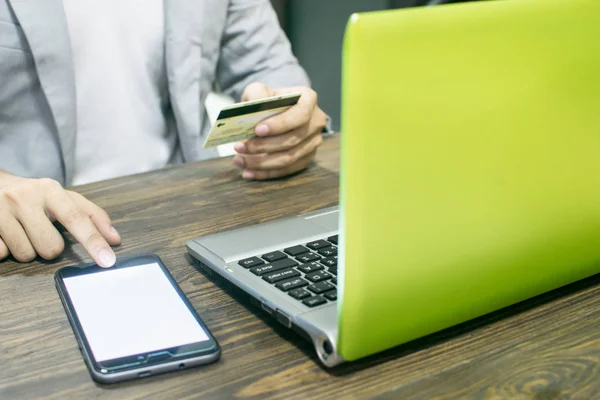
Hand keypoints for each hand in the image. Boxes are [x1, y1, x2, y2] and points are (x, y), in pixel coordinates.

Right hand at [0, 172, 120, 266]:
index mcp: (50, 190)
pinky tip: (4, 234)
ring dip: (27, 250)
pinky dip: (5, 250)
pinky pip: (2, 255)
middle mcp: (24, 198)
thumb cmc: (35, 196)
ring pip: (26, 255)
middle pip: (51, 248)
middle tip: (41, 232)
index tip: (108, 261)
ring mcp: (0, 210)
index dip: (94, 241)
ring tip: (21, 231)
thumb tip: (115, 239)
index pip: (76, 219)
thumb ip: (92, 216)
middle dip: (50, 248)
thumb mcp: (63, 197)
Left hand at [233, 83, 326, 179]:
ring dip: (262, 162)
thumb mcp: (259, 90)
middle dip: (263, 146)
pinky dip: (266, 173)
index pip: (300, 114)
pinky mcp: (307, 158)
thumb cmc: (268, 100)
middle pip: (293, 140)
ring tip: (239, 160)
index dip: (280, 124)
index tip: (257, 130)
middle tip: (240, 147)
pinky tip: (248, 171)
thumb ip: (256, 94)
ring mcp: (314, 142)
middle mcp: (316, 121)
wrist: (274, 112)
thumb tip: (252, 106)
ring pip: (289, 158)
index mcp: (308, 99)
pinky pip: (288, 170)